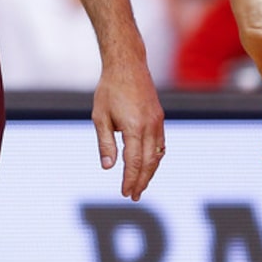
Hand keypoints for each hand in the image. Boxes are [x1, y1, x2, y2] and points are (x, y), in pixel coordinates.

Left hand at [91, 57, 164, 201]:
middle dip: (141, 181)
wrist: (127, 65)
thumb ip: (105, 143)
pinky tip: (149, 165)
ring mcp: (157, 121)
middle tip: (133, 196)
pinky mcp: (159, 117)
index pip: (134, 162)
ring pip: (158, 154)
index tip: (125, 193)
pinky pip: (161, 143)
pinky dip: (156, 158)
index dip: (130, 179)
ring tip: (141, 185)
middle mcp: (150, 126)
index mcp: (134, 127)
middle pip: (149, 162)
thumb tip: (108, 167)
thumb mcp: (100, 117)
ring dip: (150, 172)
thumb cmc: (109, 90)